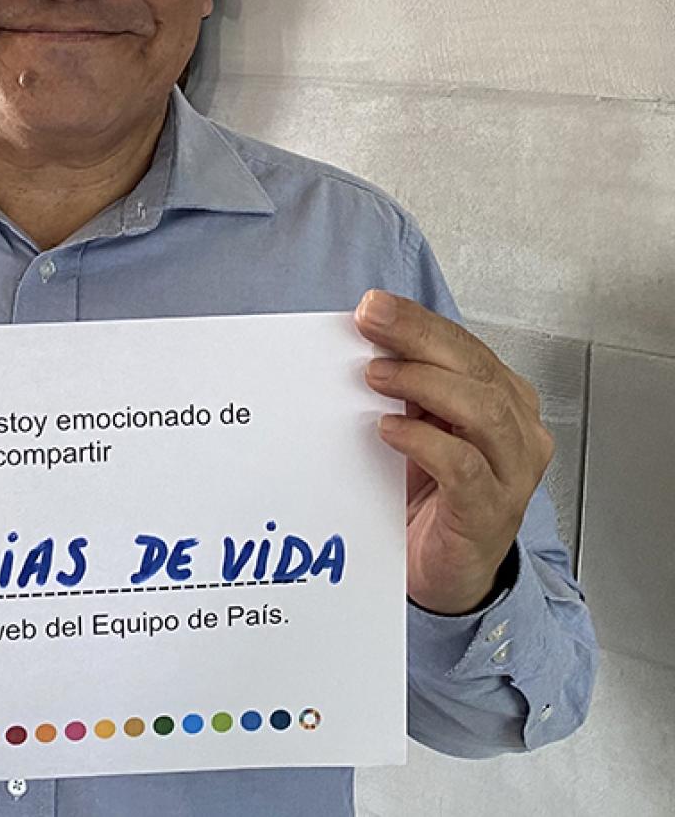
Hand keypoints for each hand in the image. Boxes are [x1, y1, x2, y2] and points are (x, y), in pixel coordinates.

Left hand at [355, 290, 553, 615]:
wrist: (445, 572)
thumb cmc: (432, 497)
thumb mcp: (418, 428)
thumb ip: (403, 388)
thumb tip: (362, 340)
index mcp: (503, 401)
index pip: (465, 346)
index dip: (420, 321)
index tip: (373, 305)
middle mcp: (517, 432)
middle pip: (475, 369)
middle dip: (419, 337)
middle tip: (371, 321)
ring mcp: (510, 473)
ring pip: (484, 411)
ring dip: (425, 383)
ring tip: (376, 375)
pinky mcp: (489, 510)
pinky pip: (464, 467)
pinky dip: (425, 441)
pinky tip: (390, 429)